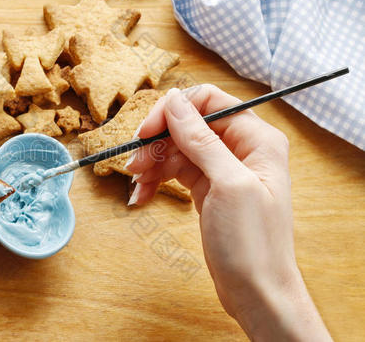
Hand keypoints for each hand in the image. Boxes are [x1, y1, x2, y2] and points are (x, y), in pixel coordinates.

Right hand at [125, 86, 331, 340]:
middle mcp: (240, 148)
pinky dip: (156, 181)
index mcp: (256, 138)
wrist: (256, 292)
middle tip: (133, 165)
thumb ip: (200, 138)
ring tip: (136, 186)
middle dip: (157, 143)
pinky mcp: (207, 189)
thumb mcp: (227, 184)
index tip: (146, 131)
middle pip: (187, 126)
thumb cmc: (253, 242)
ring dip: (152, 164)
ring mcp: (222, 169)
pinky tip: (142, 196)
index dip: (173, 111)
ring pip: (176, 149)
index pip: (208, 102)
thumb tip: (174, 99)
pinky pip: (175, 172)